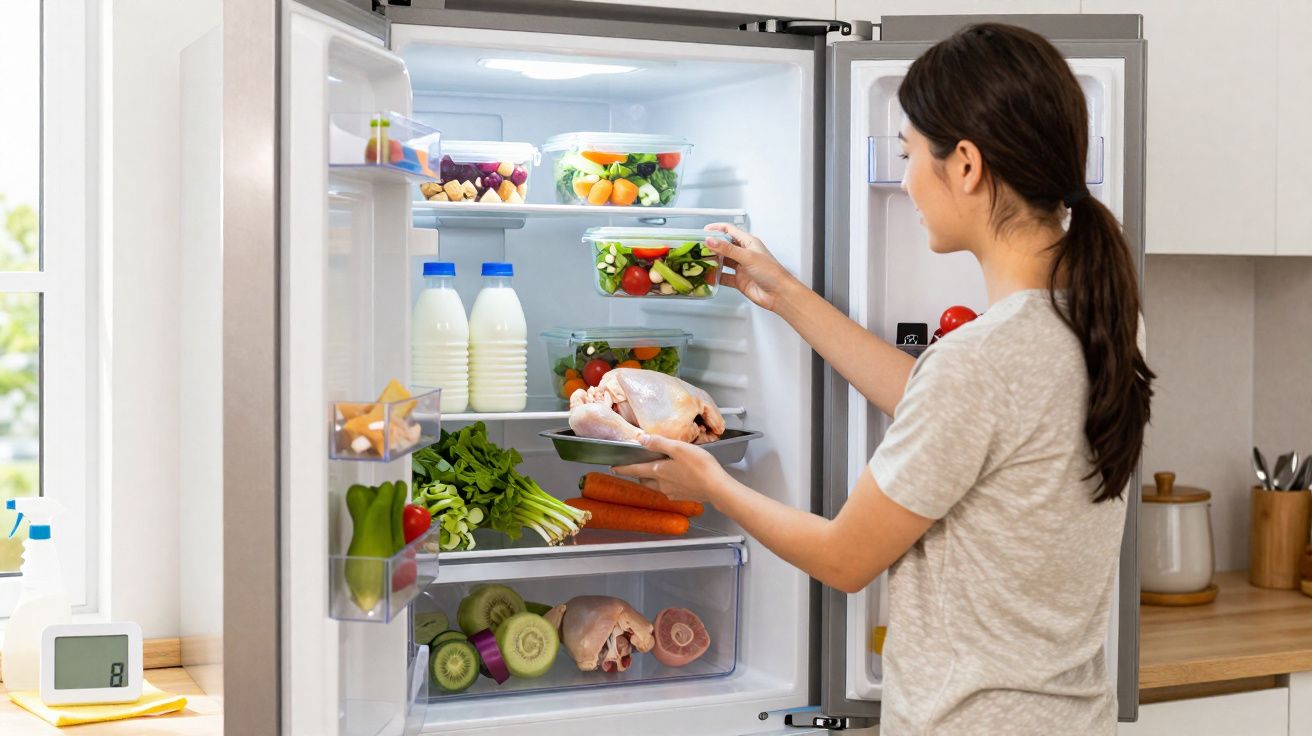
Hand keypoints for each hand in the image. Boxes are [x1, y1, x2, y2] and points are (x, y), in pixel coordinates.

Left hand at [611, 433, 732, 504]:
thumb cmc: (701, 467)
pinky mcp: (683, 496)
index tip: (614, 468)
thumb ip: (659, 443)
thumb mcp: (678, 448)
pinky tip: (675, 479)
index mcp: (658, 471)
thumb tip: (642, 439)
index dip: (623, 469)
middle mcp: (662, 484)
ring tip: (656, 472)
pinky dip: (667, 484)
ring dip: (652, 479)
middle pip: (644, 480)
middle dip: (638, 474)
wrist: (717, 487)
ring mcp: (673, 492)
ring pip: (656, 486)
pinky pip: (669, 490)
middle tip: (636, 468)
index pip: (635, 470)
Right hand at [705, 223, 798, 312]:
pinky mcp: (739, 280)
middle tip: (699, 247)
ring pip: (723, 262)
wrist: (779, 294)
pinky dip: (716, 277)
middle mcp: (745, 254)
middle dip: (712, 246)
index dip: (717, 229)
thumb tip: (711, 241)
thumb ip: (728, 249)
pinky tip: (709, 277)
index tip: (704, 230)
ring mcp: (741, 267)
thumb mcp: (748, 257)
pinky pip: (724, 277)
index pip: (730, 231)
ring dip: (713, 261)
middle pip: (724, 246)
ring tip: (701, 261)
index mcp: (749, 243)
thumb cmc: (772, 272)